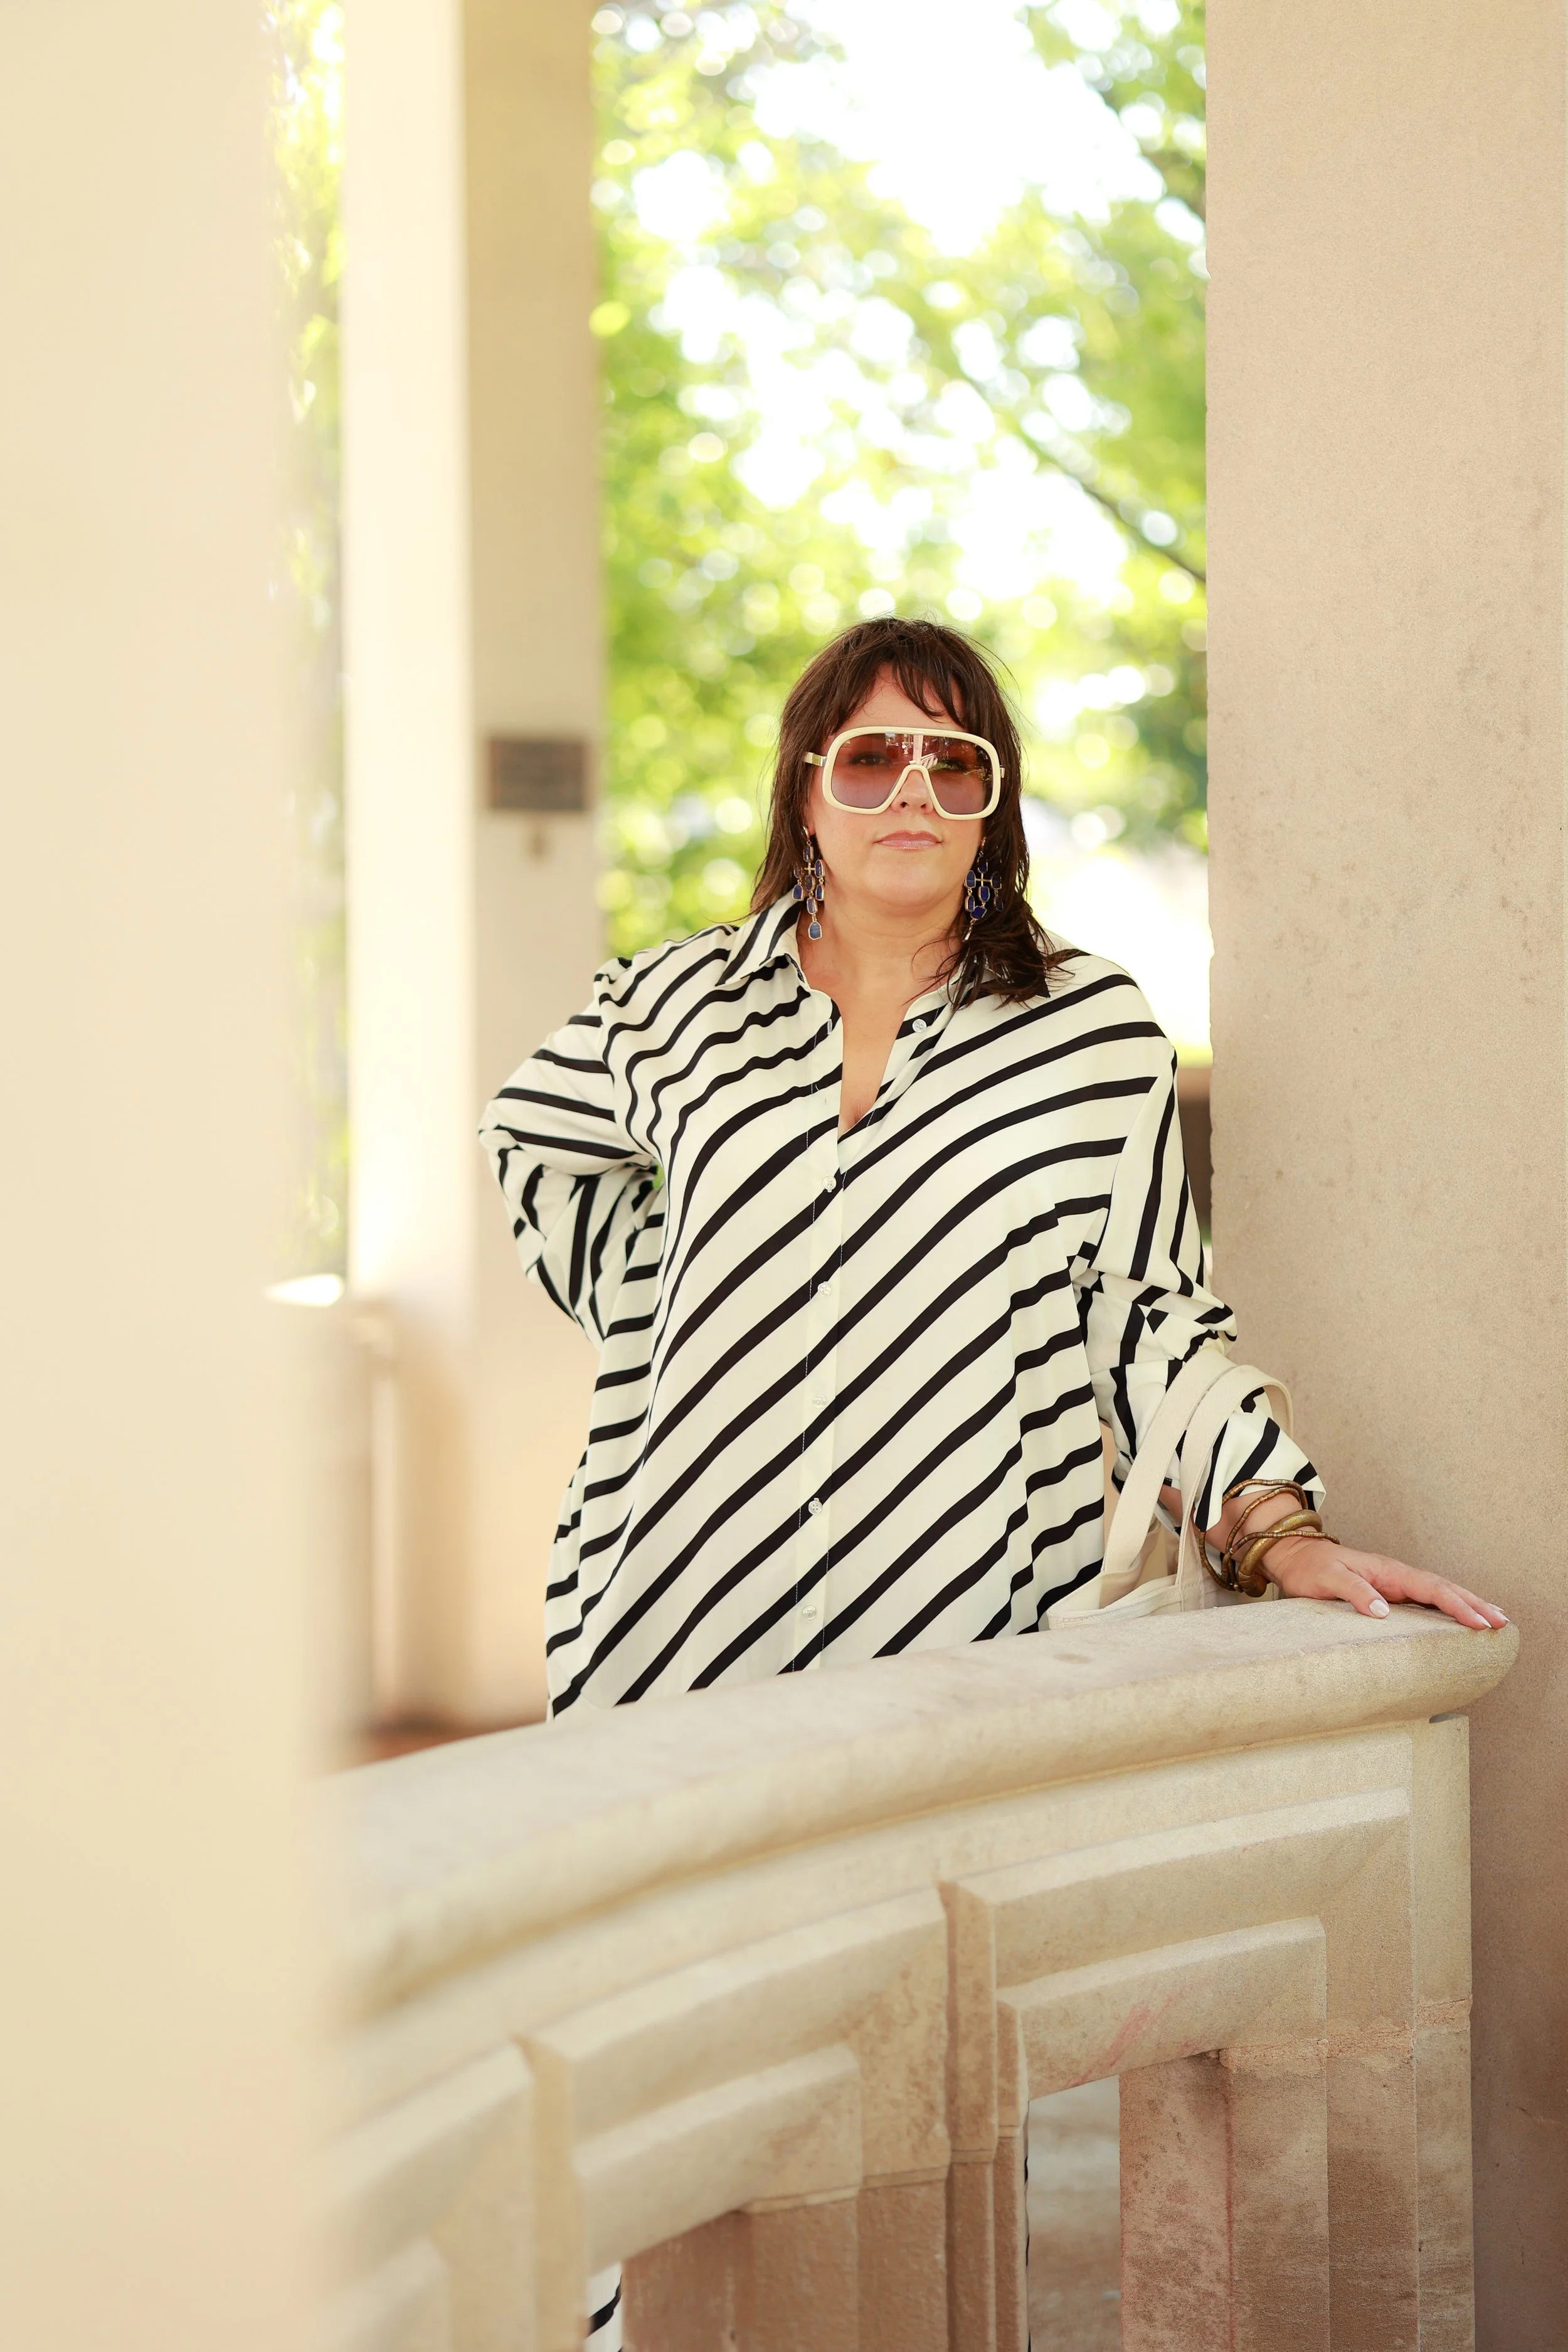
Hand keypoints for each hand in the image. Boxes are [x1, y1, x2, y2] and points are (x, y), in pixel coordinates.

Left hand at [1265, 1535, 1508, 1630]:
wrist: (1293, 1557)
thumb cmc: (1309, 1568)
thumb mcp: (1327, 1579)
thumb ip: (1353, 1591)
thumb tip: (1382, 1611)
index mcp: (1388, 1572)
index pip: (1432, 1588)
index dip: (1457, 1605)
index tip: (1480, 1621)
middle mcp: (1397, 1576)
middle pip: (1444, 1589)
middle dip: (1474, 1604)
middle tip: (1502, 1623)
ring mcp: (1395, 1583)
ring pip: (1439, 1593)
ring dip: (1466, 1605)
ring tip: (1494, 1620)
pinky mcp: (1389, 1592)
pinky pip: (1426, 1600)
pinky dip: (1447, 1607)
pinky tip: (1458, 1618)